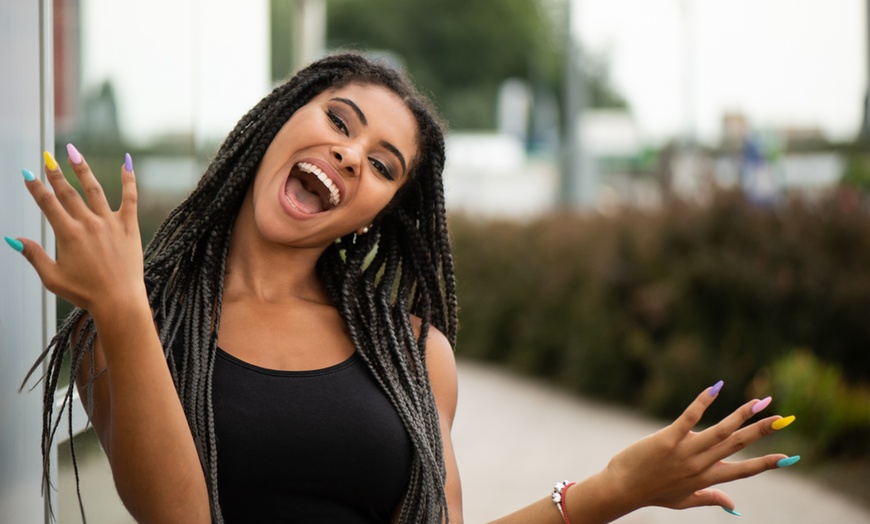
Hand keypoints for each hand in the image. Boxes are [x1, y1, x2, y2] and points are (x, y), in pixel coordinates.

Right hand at [12, 146, 145, 317]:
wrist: (119, 300)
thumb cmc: (85, 292)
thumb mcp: (52, 277)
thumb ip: (33, 255)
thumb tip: (11, 238)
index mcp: (68, 234)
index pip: (47, 204)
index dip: (36, 187)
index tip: (27, 173)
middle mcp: (88, 224)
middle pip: (68, 192)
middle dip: (55, 173)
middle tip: (47, 157)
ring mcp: (110, 223)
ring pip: (94, 189)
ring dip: (82, 169)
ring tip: (73, 152)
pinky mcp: (129, 226)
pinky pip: (130, 197)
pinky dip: (128, 179)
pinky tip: (126, 162)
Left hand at [598, 381, 794, 513]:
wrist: (622, 489)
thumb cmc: (651, 493)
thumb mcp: (684, 501)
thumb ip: (710, 499)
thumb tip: (735, 506)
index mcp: (707, 478)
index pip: (744, 470)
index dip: (767, 463)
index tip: (790, 457)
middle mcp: (701, 465)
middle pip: (738, 445)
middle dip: (762, 431)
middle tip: (784, 418)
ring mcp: (686, 452)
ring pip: (721, 431)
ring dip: (742, 415)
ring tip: (761, 401)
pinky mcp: (668, 439)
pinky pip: (690, 418)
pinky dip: (703, 402)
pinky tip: (717, 388)